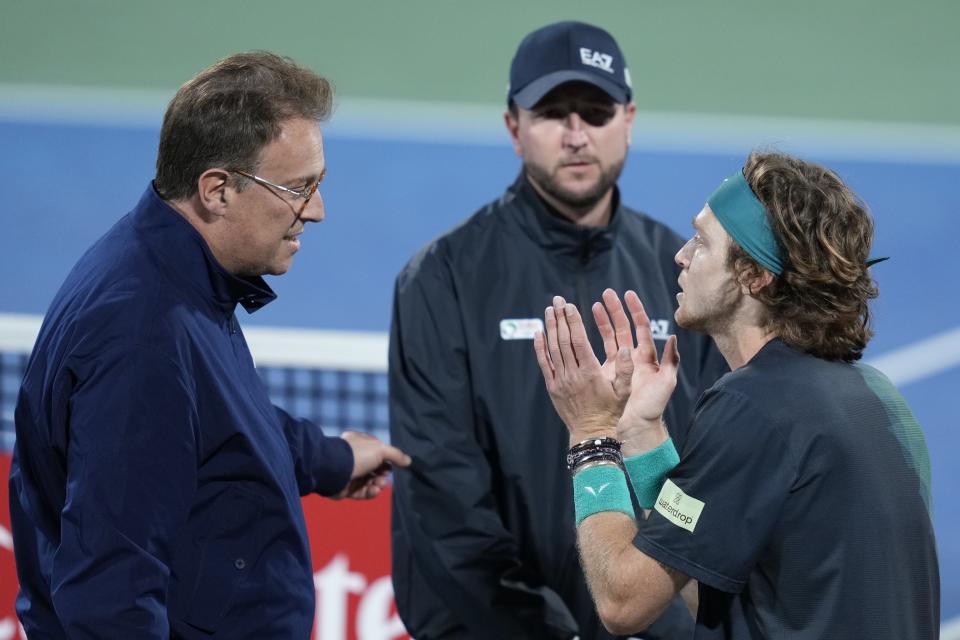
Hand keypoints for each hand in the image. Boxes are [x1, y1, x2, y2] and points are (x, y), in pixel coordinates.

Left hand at [336, 431, 411, 499]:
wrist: (334, 470)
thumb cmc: (357, 455)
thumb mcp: (381, 449)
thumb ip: (396, 455)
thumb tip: (408, 461)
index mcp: (358, 443)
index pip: (375, 450)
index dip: (385, 458)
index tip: (391, 464)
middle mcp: (353, 458)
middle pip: (374, 468)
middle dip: (382, 474)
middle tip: (384, 476)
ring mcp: (348, 473)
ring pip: (369, 481)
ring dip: (378, 484)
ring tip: (380, 484)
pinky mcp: (345, 488)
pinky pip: (361, 492)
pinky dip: (370, 492)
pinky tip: (375, 490)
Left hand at [534, 295, 632, 443]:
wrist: (591, 434)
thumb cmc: (611, 412)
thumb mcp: (624, 391)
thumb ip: (626, 369)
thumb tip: (627, 346)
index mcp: (590, 372)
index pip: (578, 340)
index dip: (573, 321)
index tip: (570, 305)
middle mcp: (572, 374)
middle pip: (563, 340)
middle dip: (560, 318)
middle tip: (557, 300)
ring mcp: (560, 381)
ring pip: (553, 349)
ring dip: (550, 327)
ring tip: (549, 310)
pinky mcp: (552, 387)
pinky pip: (544, 363)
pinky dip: (540, 347)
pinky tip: (539, 332)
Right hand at [593, 289, 677, 452]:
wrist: (637, 427)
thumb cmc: (653, 406)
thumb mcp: (666, 383)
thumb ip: (670, 360)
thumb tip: (672, 337)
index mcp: (647, 356)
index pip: (640, 326)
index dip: (635, 310)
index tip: (627, 294)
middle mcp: (632, 358)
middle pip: (623, 327)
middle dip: (615, 310)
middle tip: (606, 294)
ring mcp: (618, 365)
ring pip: (608, 337)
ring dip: (601, 321)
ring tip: (593, 305)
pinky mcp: (606, 373)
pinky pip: (597, 352)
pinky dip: (591, 340)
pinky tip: (583, 330)